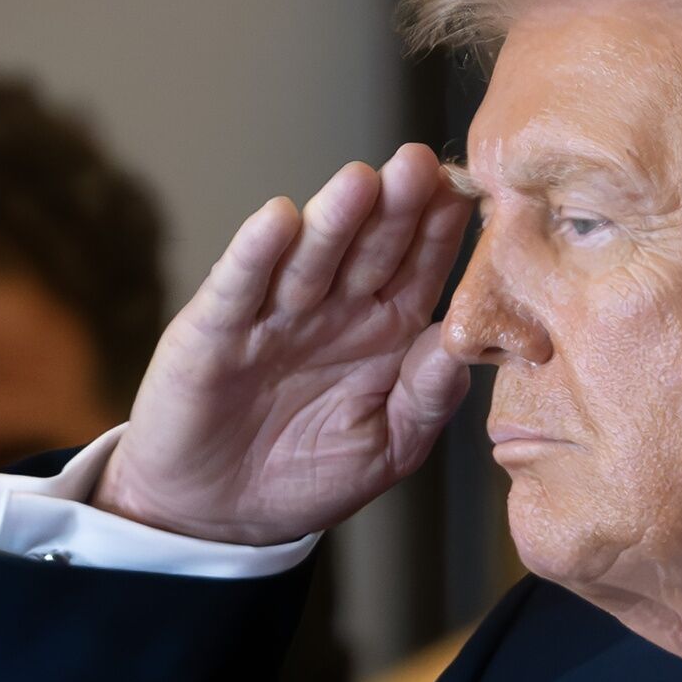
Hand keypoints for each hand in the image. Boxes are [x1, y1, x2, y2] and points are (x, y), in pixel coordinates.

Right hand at [93, 143, 472, 544]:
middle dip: (395, 207)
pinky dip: (256, 254)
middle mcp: (333, 308)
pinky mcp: (214, 329)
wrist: (219, 514)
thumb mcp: (389, 445)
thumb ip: (428, 396)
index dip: (439, 233)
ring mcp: (274, 313)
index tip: (468, 195)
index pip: (419, 269)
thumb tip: (466, 345)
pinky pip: (239, 286)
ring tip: (361, 180)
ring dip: (334, 218)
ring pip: (310, 257)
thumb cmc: (310, 475)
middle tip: (420, 166)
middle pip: (369, 247)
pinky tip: (278, 220)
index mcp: (385, 330)